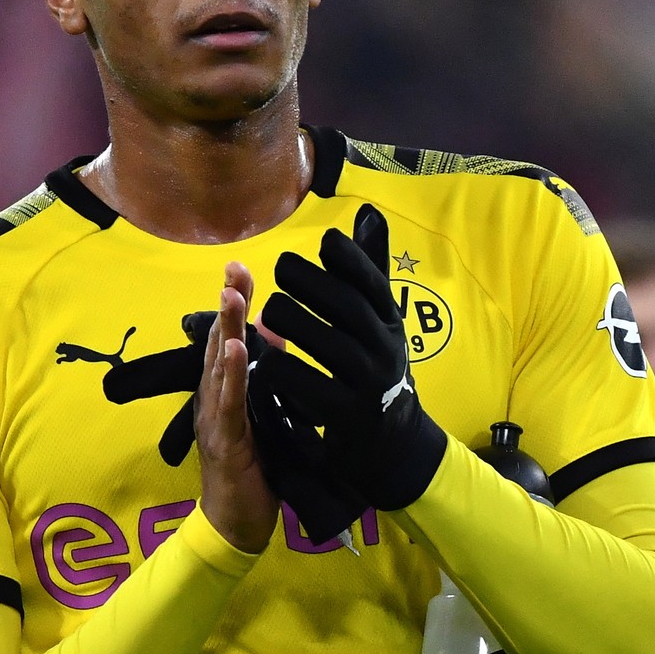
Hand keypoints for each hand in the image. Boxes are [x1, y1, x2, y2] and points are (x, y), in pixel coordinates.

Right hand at [104, 278, 367, 543]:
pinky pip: (229, 404)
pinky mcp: (225, 442)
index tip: (240, 269)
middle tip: (234, 267)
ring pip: (219, 368)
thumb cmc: (252, 470)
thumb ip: (269, 376)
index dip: (234, 305)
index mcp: (225, 392)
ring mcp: (215, 419)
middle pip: (219, 344)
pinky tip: (235, 349)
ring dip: (226, 330)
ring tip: (233, 296)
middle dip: (227, 305)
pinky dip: (231, 375)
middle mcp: (214, 400)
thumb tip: (278, 335)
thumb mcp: (266, 415)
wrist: (237, 525)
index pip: (229, 339)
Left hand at [254, 204, 448, 510]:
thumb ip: (370, 270)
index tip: (326, 240)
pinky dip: (283, 370)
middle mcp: (386, 349)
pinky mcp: (346, 416)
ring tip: (266, 311)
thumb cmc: (374, 365)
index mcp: (392, 323)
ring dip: (293, 324)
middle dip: (313, 284)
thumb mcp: (379, 319)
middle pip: (349, 308)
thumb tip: (367, 213)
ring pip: (327, 345)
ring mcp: (368, 383)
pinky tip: (263, 359)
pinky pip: (309, 386)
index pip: (377, 283)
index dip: (353, 259)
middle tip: (281, 268)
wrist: (391, 441)